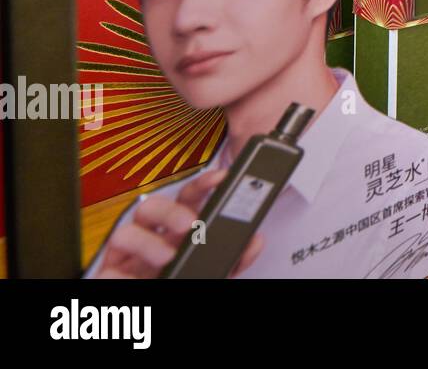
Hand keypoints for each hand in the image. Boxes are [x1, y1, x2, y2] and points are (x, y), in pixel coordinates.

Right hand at [93, 169, 263, 278]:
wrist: (152, 316)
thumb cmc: (188, 282)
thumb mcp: (216, 271)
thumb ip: (235, 257)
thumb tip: (254, 241)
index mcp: (177, 231)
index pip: (187, 198)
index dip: (202, 184)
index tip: (221, 178)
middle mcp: (151, 238)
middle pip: (151, 206)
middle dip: (170, 211)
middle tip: (189, 225)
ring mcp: (129, 257)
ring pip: (124, 232)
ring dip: (146, 243)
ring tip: (167, 257)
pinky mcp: (110, 277)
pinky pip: (107, 272)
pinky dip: (119, 277)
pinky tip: (135, 281)